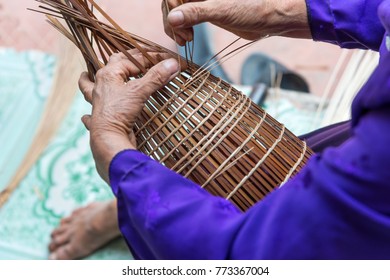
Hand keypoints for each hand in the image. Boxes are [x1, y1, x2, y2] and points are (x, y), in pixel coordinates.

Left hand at [78, 50, 179, 182]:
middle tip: (136, 57)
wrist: (108, 138)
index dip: (150, 57)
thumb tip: (173, 63)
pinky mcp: (100, 118)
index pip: (130, 59)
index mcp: (108, 74)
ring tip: (87, 75)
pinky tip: (85, 116)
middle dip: (123, 60)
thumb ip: (156, 76)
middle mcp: (100, 85)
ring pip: (89, 86)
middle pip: (110, 66)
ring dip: (90, 80)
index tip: (164, 58)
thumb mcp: (140, 91)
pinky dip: (88, 114)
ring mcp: (97, 102)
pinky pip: (89, 113)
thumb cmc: (120, 112)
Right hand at [162, 0, 310, 45]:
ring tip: (184, 41)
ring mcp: (203, 0)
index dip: (172, 8)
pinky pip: (187, 17)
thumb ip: (197, 12)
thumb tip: (173, 18)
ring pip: (178, 10)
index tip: (178, 26)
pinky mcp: (208, 11)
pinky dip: (183, 28)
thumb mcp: (224, 10)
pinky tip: (187, 39)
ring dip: (175, 26)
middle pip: (173, 1)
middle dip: (172, 20)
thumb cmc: (254, 9)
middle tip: (183, 39)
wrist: (273, 18)